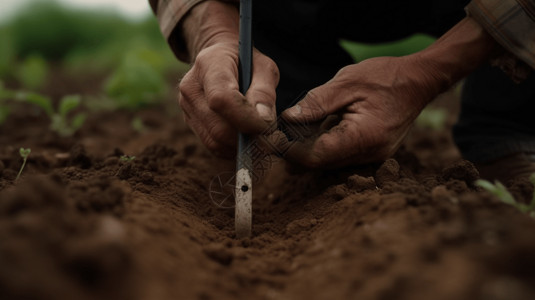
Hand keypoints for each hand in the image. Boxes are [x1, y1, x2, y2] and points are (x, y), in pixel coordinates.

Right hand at [177, 2, 278, 156]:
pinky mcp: (191, 123)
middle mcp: (191, 88)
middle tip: (272, 137)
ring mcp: (187, 108)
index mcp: (209, 65)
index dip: (246, 119)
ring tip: (262, 136)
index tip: (268, 126)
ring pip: (215, 142)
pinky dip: (234, 149)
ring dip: (243, 146)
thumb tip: (264, 121)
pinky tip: (248, 137)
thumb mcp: (264, 66)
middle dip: (248, 138)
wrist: (221, 59)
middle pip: (218, 128)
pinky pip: (214, 146)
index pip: (221, 99)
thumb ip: (265, 91)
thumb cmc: (247, 61)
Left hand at [280, 55, 443, 167]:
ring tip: (294, 129)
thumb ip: (316, 103)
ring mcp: (372, 157)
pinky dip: (324, 145)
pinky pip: (340, 156)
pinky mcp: (371, 154)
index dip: (291, 151)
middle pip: (321, 163)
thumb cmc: (386, 77)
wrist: (419, 82)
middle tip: (277, 135)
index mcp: (363, 137)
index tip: (273, 139)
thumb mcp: (346, 83)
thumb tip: (287, 119)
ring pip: (329, 162)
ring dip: (309, 148)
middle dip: (296, 151)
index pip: (317, 156)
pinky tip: (315, 129)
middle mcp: (369, 155)